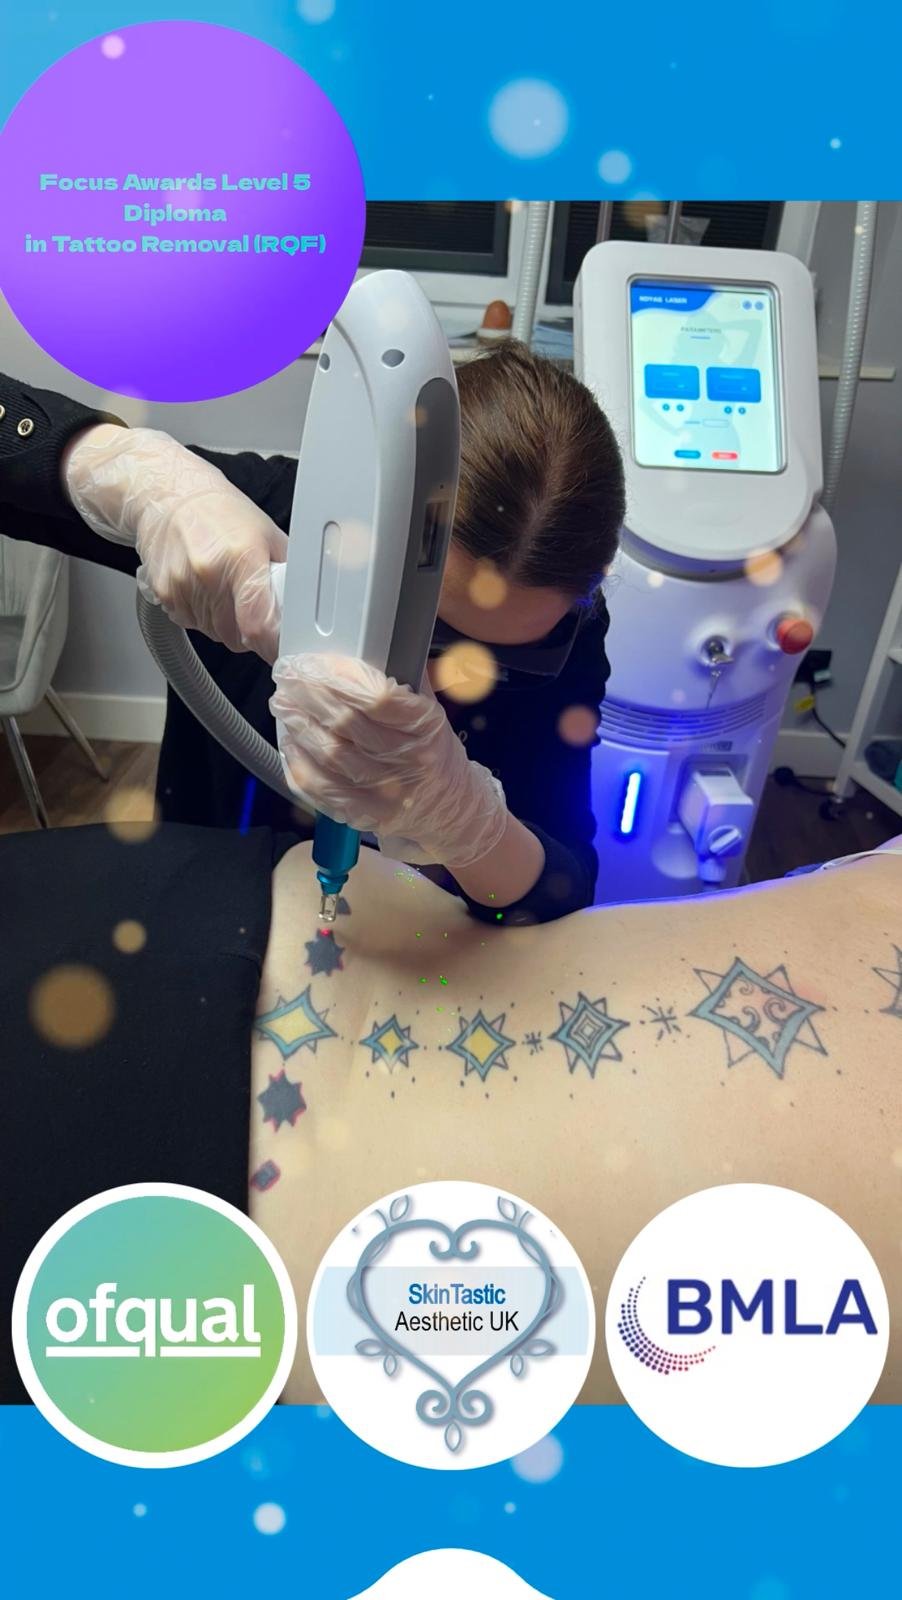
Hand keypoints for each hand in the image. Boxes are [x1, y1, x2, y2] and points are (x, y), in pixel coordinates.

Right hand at [64, 425, 286, 661]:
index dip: (270, 643)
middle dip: (249, 632)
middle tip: (253, 610)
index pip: (257, 623)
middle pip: (236, 636)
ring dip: (225, 624)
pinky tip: (204, 589)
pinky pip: (191, 623)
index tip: (278, 647)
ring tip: (225, 591)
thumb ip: (287, 571)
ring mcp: (183, 585)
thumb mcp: (267, 534)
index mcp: (242, 557)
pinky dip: (202, 616)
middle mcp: (209, 573)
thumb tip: (305, 604)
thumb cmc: (221, 512)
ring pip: (213, 633)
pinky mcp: (164, 592)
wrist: (170, 496)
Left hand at [270, 652, 507, 867]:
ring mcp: (385, 792)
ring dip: (298, 725)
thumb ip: (403, 677)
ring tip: (283, 703)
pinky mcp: (363, 814)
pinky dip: (298, 763)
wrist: (447, 807)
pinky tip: (289, 742)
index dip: (339, 677)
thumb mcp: (430, 709)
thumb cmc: (432, 750)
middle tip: (288, 677)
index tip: (314, 662)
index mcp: (426, 726)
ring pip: (329, 755)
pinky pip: (320, 788)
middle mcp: (407, 760)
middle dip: (309, 695)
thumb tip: (368, 638)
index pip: (379, 697)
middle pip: (346, 723)